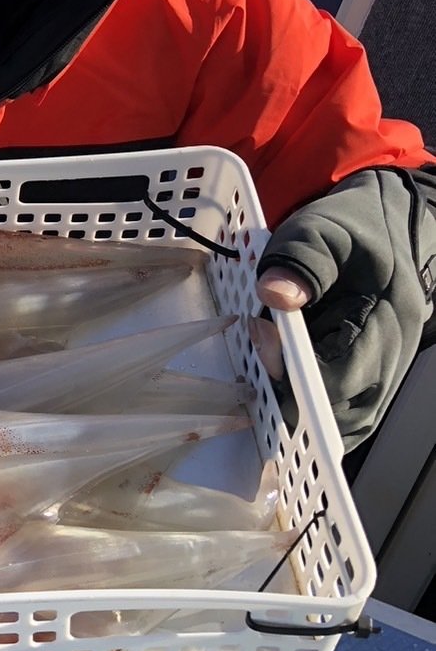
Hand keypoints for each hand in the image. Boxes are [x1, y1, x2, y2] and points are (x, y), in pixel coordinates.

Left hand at [253, 167, 435, 448]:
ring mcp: (380, 378)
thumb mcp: (326, 230)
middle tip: (258, 334)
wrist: (391, 228)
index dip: (291, 370)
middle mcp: (389, 362)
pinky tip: (277, 371)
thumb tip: (274, 295)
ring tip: (267, 351)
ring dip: (291, 400)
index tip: (261, 330)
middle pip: (335, 412)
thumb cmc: (358, 229)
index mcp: (385, 325)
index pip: (338, 378)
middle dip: (283, 387)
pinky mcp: (366, 381)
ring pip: (336, 422)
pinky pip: (335, 413)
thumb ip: (301, 260)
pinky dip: (303, 404)